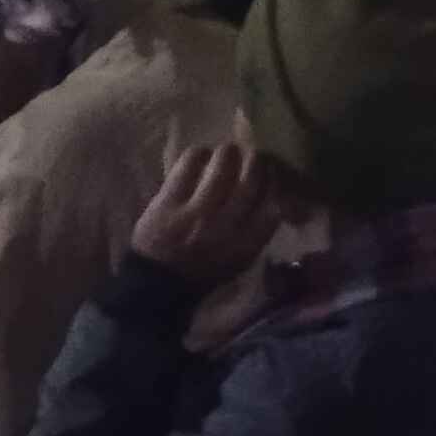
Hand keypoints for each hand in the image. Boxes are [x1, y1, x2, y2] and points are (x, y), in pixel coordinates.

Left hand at [130, 139, 287, 285]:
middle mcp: (226, 226)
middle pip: (253, 180)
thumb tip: (275, 197)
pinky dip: (198, 154)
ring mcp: (196, 212)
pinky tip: (200, 156)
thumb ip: (257, 232)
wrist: (157, 283)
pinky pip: (189, 164)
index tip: (274, 174)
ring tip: (228, 152)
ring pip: (223, 165)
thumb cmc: (202, 272)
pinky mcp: (169, 200)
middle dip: (257, 162)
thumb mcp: (239, 260)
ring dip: (229, 153)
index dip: (277, 183)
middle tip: (253, 156)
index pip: (275, 205)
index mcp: (246, 245)